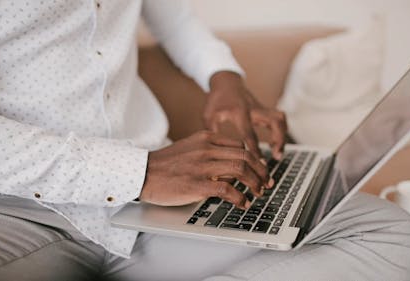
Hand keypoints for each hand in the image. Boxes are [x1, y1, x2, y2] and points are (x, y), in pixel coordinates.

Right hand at [139, 131, 273, 208]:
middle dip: (261, 171)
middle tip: (266, 183)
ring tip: (258, 193)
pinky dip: (240, 197)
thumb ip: (210, 153)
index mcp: (206, 138)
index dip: (255, 159)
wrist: (142, 172)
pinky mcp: (197, 184)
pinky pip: (227, 189)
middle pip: (245, 156)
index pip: (240, 145)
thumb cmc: (165, 165)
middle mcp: (207, 148)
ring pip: (241, 170)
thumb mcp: (190, 149)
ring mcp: (202, 165)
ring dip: (255, 183)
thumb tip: (232, 169)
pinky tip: (242, 203)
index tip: (260, 169)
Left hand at [204, 71, 287, 159]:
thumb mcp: (209, 115)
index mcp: (239, 112)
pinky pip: (279, 118)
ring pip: (280, 119)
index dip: (255, 150)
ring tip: (278, 153)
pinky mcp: (264, 109)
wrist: (225, 82)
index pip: (250, 134)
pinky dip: (281, 131)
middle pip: (274, 122)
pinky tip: (276, 144)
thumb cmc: (216, 100)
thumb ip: (212, 133)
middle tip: (276, 157)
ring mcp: (261, 108)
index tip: (259, 163)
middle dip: (278, 140)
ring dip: (282, 136)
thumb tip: (215, 152)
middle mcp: (254, 109)